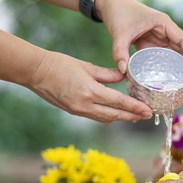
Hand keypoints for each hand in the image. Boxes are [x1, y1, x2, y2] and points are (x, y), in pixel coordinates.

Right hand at [27, 51, 151, 123]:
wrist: (35, 72)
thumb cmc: (60, 64)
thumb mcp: (87, 66)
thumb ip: (107, 75)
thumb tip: (124, 77)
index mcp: (90, 92)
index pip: (119, 102)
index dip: (135, 107)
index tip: (148, 110)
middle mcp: (85, 105)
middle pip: (115, 115)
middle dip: (133, 116)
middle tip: (148, 115)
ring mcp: (78, 111)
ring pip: (106, 118)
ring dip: (122, 118)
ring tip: (136, 115)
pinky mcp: (74, 112)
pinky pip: (96, 117)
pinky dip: (108, 116)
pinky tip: (116, 114)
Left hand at [97, 0, 182, 76]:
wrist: (111, 5)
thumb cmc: (119, 13)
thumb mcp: (119, 32)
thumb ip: (119, 51)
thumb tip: (123, 71)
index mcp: (163, 23)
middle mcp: (165, 31)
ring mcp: (160, 38)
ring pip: (176, 53)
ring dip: (181, 66)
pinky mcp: (153, 44)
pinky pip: (164, 56)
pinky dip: (169, 66)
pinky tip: (170, 78)